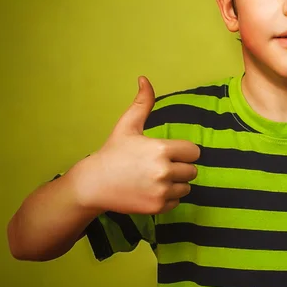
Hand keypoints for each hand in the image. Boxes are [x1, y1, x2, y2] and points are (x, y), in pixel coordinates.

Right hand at [71, 76, 199, 214]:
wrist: (93, 184)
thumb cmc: (113, 153)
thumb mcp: (127, 125)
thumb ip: (142, 103)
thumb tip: (144, 79)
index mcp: (161, 149)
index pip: (193, 152)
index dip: (184, 151)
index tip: (170, 153)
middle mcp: (163, 171)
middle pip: (192, 170)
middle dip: (180, 167)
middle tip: (160, 166)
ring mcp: (161, 191)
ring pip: (186, 187)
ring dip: (176, 183)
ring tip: (156, 178)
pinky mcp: (157, 207)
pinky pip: (177, 202)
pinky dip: (168, 198)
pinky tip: (151, 190)